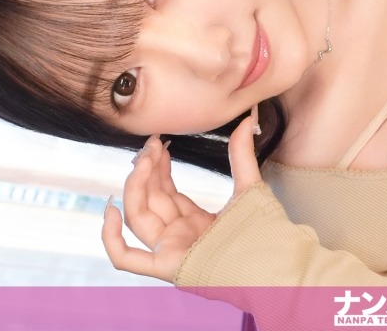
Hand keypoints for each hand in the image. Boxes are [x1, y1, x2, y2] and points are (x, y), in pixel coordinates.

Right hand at [101, 110, 262, 281]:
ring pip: (138, 217)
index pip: (166, 192)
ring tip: (145, 157)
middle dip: (147, 169)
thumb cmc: (265, 230)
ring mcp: (170, 251)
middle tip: (152, 143)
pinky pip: (126, 258)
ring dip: (136, 185)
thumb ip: (242, 155)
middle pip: (150, 200)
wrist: (275, 260)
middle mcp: (180, 236)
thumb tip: (247, 120)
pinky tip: (112, 208)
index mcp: (196, 222)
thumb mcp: (249, 186)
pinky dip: (111, 238)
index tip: (159, 142)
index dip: (158, 167)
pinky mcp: (166, 266)